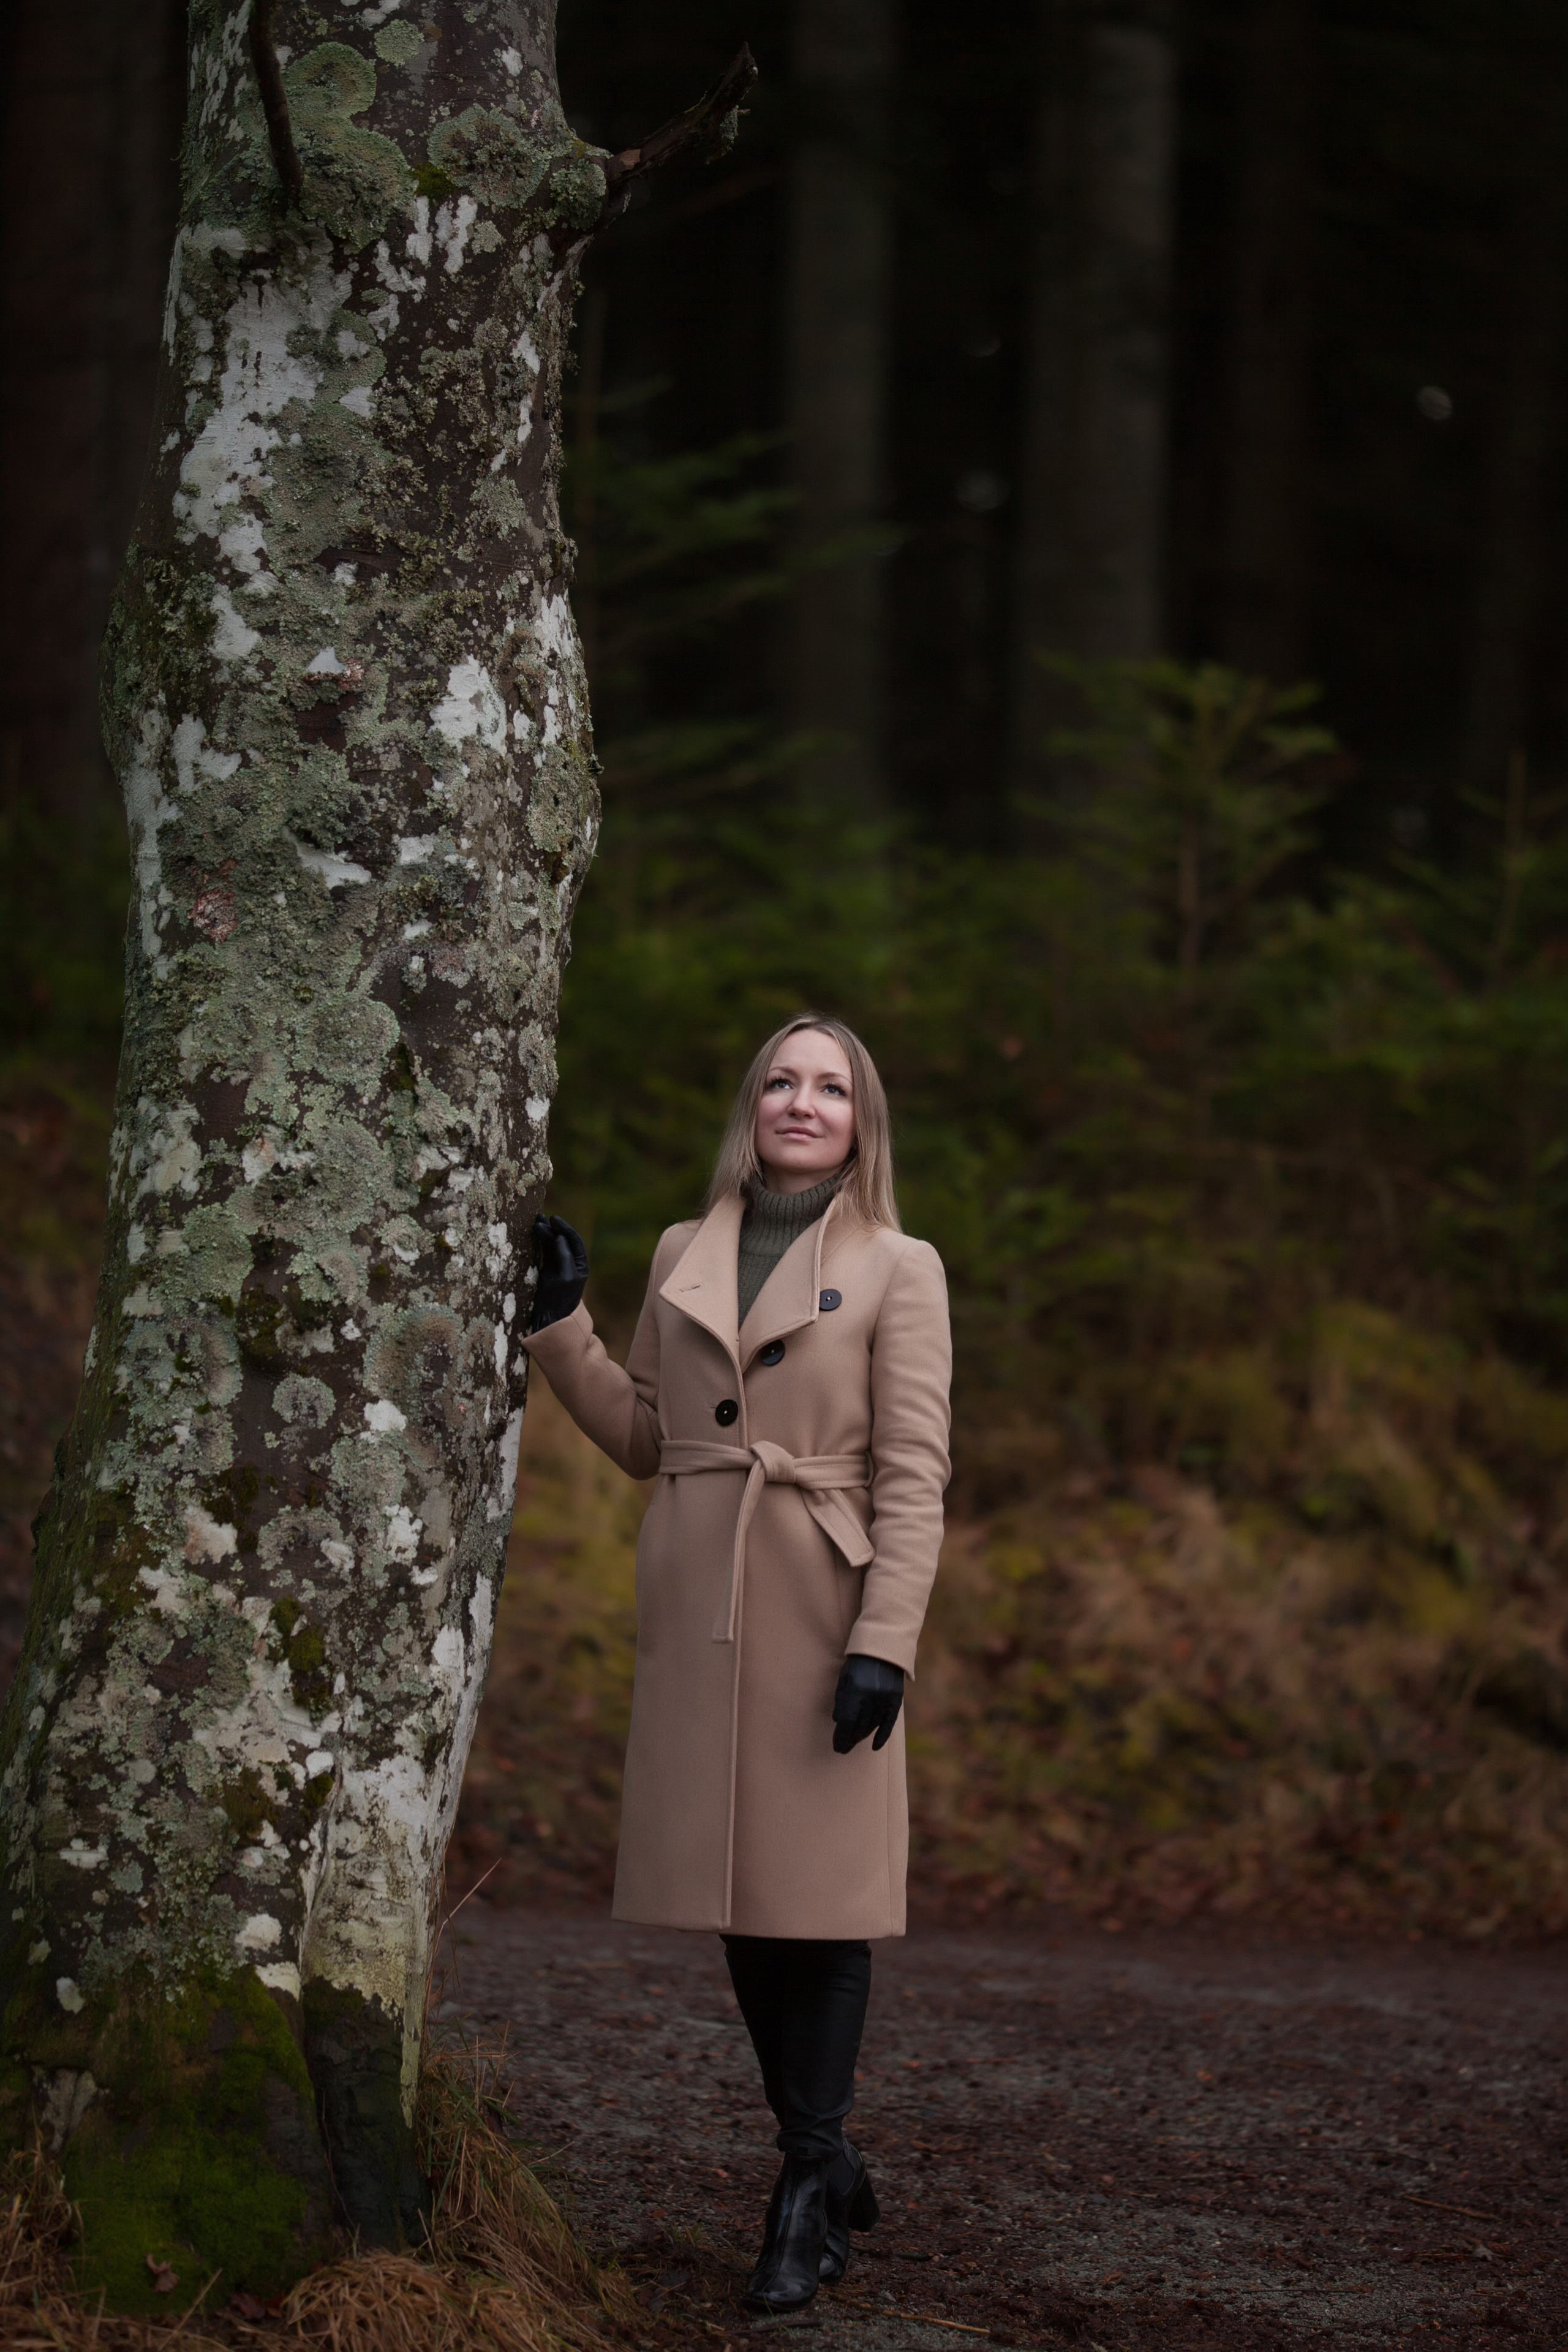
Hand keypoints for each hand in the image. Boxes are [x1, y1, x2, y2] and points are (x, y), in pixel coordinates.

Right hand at [531, 1214, 588, 1331]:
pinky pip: (544, 1252)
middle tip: (538, 1218)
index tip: (553, 1219)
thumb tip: (560, 1237)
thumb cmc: (560, 1300)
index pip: (574, 1241)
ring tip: (535, 1222)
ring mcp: (559, 1267)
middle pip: (562, 1240)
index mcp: (581, 1264)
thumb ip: (564, 1256)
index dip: (564, 1228)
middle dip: (552, 1229)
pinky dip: (540, 1243)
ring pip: (552, 1245)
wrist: (550, 1319)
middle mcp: (571, 1263)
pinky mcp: (547, 1271)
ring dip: (544, 1233)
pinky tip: (534, 1235)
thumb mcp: (565, 1278)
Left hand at [832, 1655, 904, 1753]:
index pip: (847, 1721)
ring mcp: (886, 1698)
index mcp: (856, 1690)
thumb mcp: (845, 1676)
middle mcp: (872, 1696)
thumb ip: (841, 1698)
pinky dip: (882, 1736)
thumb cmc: (859, 1661)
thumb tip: (837, 1720)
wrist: (884, 1647)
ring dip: (862, 1737)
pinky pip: (889, 1723)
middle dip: (850, 1739)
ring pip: (872, 1725)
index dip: (841, 1736)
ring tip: (853, 1744)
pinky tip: (875, 1746)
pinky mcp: (896, 1699)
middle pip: (859, 1726)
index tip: (837, 1746)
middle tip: (842, 1749)